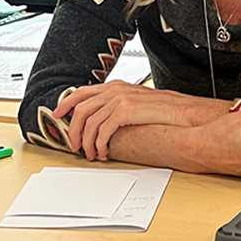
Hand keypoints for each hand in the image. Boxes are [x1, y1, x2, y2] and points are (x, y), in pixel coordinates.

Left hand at [54, 81, 227, 161]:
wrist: (183, 113)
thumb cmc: (163, 111)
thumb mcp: (135, 102)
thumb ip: (118, 106)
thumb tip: (102, 119)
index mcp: (114, 86)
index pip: (82, 92)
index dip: (66, 103)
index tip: (57, 114)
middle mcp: (114, 90)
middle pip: (80, 108)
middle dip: (74, 129)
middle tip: (75, 145)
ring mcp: (119, 99)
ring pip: (89, 122)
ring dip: (87, 141)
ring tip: (91, 154)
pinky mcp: (125, 111)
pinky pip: (102, 130)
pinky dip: (99, 144)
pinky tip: (104, 152)